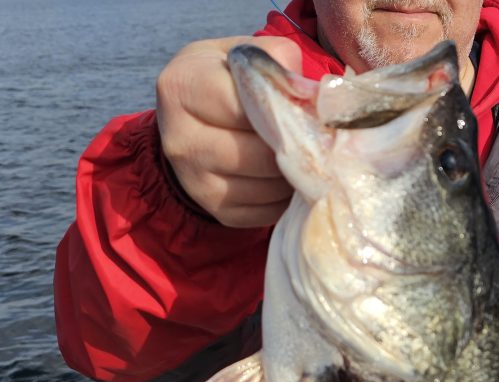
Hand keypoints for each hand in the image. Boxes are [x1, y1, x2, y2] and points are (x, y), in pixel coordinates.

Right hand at [156, 35, 301, 227]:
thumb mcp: (242, 54)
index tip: (310, 110)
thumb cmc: (224, 79)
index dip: (285, 109)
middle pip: (260, 153)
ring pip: (268, 186)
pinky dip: (287, 197)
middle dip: (296, 147)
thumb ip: (276, 61)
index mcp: (182, 88)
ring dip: (296, 174)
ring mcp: (195, 181)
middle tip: (318, 139)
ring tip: (305, 155)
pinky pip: (267, 211)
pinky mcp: (216, 210)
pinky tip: (289, 176)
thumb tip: (313, 96)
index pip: (246, 106)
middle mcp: (180, 139)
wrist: (189, 117)